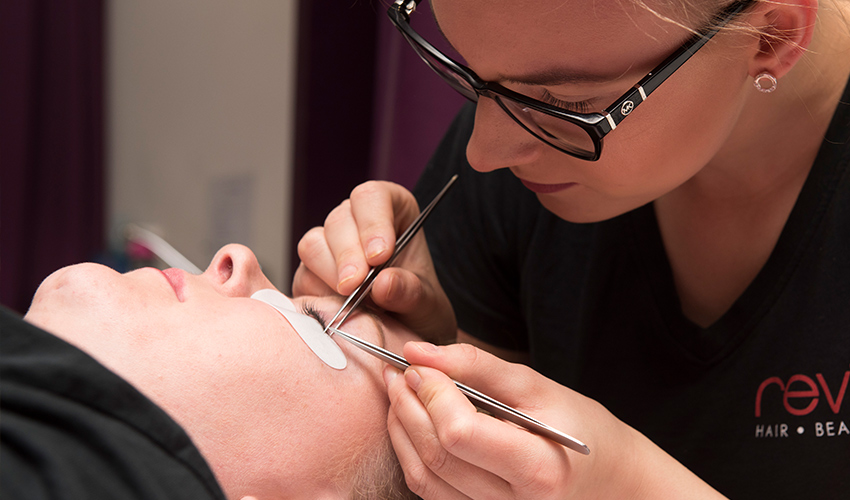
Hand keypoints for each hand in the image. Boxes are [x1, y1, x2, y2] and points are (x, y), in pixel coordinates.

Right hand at [292, 181, 456, 341]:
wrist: (404, 333)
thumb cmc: (419, 306)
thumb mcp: (427, 302)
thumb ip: (410, 291)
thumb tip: (383, 283)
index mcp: (391, 210)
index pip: (372, 197)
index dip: (372, 223)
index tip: (380, 256)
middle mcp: (356, 222)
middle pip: (339, 221)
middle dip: (348, 255)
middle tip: (357, 286)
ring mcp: (330, 246)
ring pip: (314, 244)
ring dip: (331, 274)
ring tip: (352, 299)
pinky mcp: (310, 274)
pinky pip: (304, 276)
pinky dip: (319, 293)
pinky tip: (340, 308)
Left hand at [384, 342, 727, 499]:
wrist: (610, 482)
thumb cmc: (582, 429)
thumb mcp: (541, 388)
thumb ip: (479, 367)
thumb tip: (420, 352)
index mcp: (537, 470)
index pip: (460, 434)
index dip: (431, 394)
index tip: (419, 364)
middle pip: (436, 455)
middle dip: (407, 406)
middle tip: (399, 371)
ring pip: (423, 478)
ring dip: (401, 429)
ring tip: (400, 391)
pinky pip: (429, 491)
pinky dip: (411, 453)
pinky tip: (413, 422)